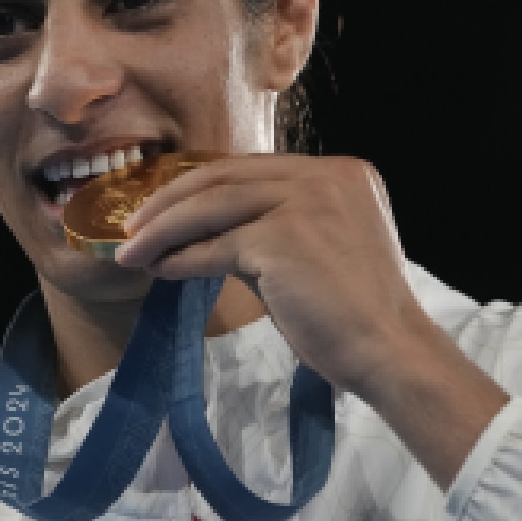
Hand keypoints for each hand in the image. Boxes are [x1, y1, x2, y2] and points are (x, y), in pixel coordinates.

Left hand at [113, 152, 508, 488]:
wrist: (389, 352)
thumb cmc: (353, 315)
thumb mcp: (315, 251)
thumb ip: (270, 228)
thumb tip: (201, 233)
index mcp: (341, 172)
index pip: (252, 167)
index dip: (202, 184)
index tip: (164, 206)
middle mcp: (326, 175)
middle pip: (226, 175)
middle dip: (170, 199)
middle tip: (133, 226)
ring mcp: (306, 201)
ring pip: (213, 204)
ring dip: (164, 228)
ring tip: (131, 251)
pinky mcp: (284, 237)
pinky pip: (217, 245)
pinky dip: (183, 258)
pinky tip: (161, 270)